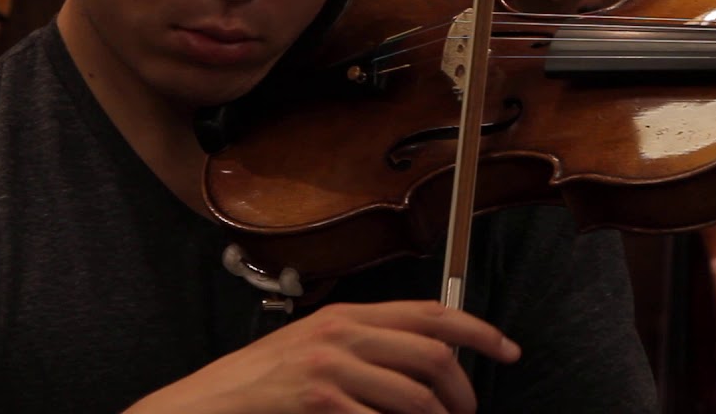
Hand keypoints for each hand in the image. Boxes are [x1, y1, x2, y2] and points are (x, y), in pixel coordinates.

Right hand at [123, 300, 520, 413]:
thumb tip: (426, 362)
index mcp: (347, 316)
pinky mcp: (319, 400)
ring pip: (416, 397)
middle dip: (464, 390)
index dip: (478, 331)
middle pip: (433, 355)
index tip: (506, 349)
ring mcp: (330, 368)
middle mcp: (342, 333)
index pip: (430, 313)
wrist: (209, 404)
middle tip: (468, 413)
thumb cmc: (262, 384)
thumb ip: (365, 347)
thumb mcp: (315, 348)